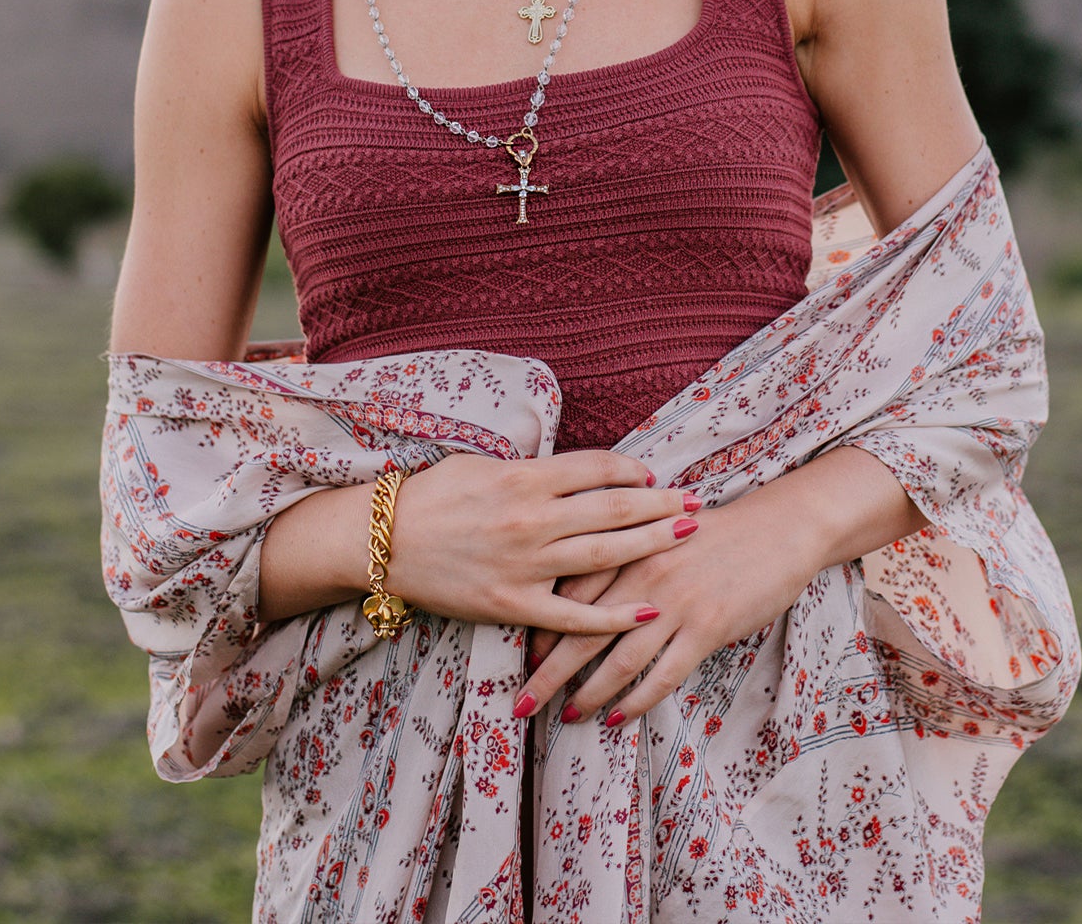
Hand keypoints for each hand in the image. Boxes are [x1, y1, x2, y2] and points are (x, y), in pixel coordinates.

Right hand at [384, 450, 698, 639]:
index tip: (654, 472)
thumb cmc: (433, 496)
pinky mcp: (513, 604)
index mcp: (524, 479)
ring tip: (686, 537)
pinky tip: (645, 608)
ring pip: (603, 556)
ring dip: (650, 544)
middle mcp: (531, 519)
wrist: (384, 542)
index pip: (595, 469)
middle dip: (659, 504)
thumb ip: (530, 469)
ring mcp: (524, 565)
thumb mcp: (482, 466)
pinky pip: (573, 615)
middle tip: (697, 502)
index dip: (632, 469)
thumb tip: (574, 470)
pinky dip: (611, 615)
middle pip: (612, 509)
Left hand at [517, 482, 821, 726]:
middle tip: (522, 702)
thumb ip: (623, 551)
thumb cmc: (714, 531)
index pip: (571, 591)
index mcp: (628, 546)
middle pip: (583, 630)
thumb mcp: (660, 530)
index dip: (542, 625)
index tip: (522, 655)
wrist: (776, 528)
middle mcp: (644, 575)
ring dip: (588, 694)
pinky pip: (662, 676)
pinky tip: (617, 718)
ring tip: (567, 716)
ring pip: (619, 660)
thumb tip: (582, 586)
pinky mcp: (706, 628)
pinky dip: (635, 702)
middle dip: (548, 672)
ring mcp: (675, 604)